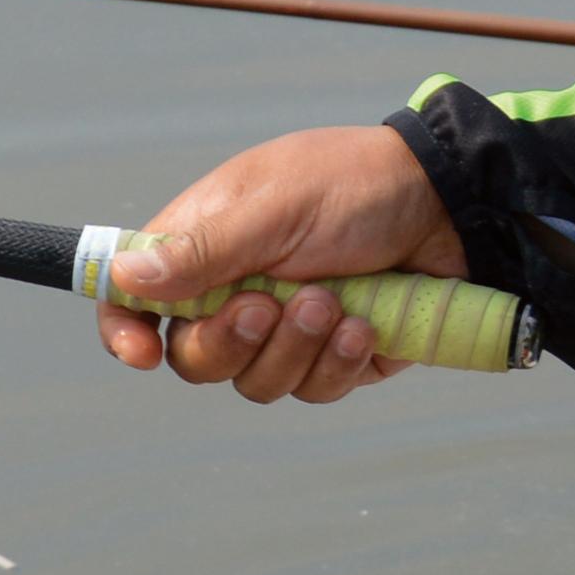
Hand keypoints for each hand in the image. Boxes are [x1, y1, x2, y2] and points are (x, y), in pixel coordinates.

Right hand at [100, 125, 465, 403]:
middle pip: (193, 357)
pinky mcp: (335, 358)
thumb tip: (122, 276)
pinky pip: (314, 388)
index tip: (142, 355)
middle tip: (266, 306)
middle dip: (229, 342)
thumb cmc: (356, 185)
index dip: (125, 332)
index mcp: (203, 247)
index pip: (135, 300)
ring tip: (334, 302)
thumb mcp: (275, 207)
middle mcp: (236, 292)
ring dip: (293, 349)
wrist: (452, 206)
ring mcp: (286, 330)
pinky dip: (337, 361)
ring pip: (255, 383)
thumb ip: (202, 250)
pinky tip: (366, 324)